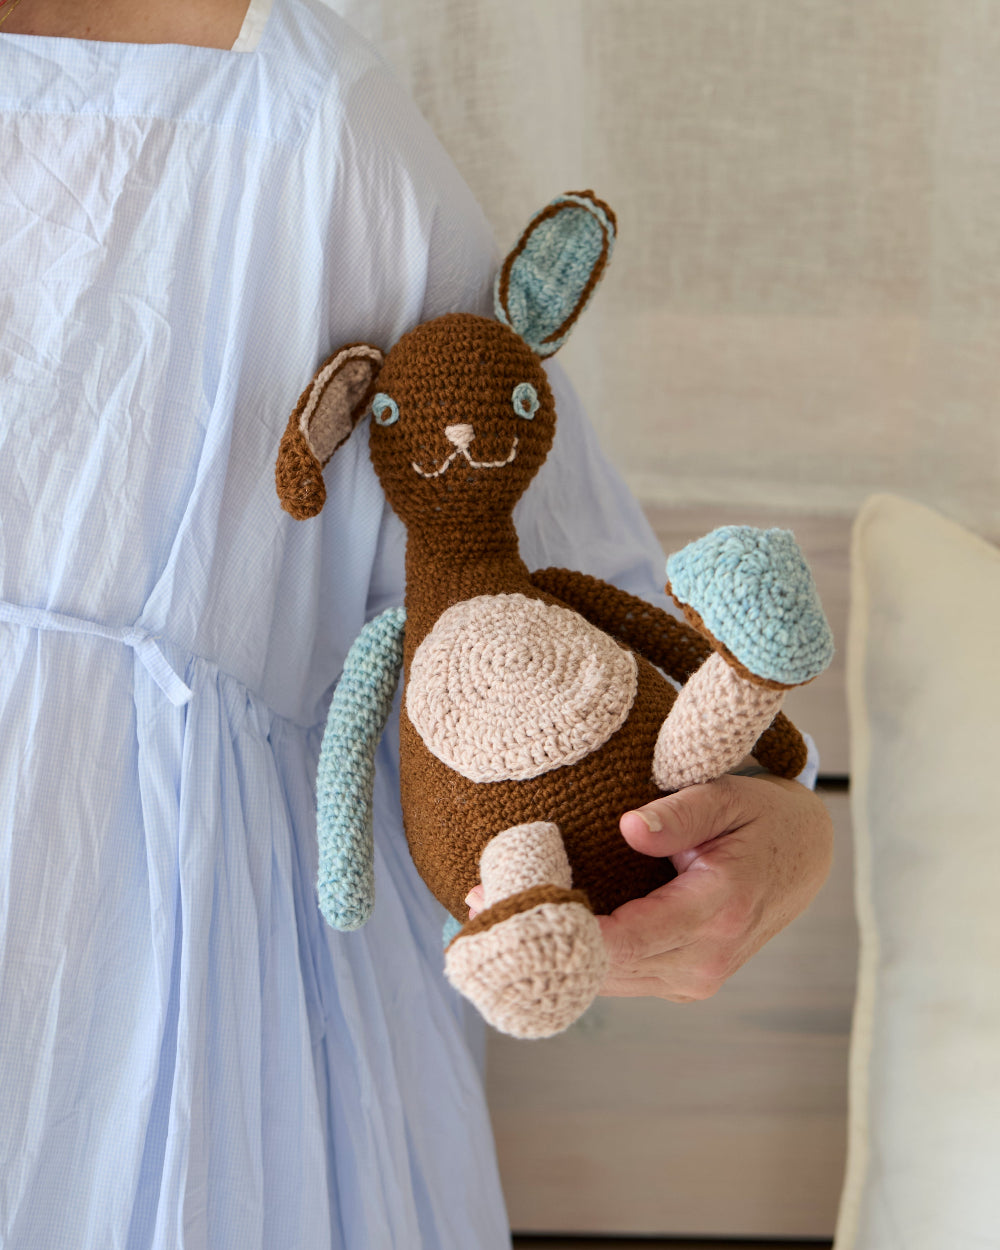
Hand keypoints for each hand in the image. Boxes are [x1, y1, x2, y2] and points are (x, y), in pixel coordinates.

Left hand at [463, 774, 832, 1003]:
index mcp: (717, 912)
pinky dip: (575, 956)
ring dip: (548, 952)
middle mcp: (704, 961)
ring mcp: (694, 978)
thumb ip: (679, 813)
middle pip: (603, 969)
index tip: (507, 902)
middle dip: (538, 939)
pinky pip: (618, 976)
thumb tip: (628, 828)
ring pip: (604, 981)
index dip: (558, 927)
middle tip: (478, 903)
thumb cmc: (763, 820)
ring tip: (490, 911)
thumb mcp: (728, 797)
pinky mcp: (682, 980)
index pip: (622, 939)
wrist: (806, 857)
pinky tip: (536, 925)